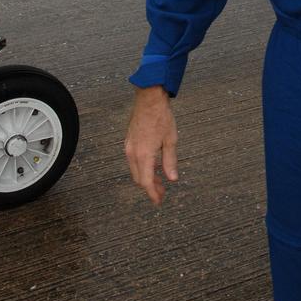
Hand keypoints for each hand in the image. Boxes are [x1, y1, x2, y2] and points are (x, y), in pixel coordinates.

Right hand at [124, 85, 178, 205]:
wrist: (149, 99)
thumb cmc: (161, 117)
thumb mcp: (171, 141)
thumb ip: (170, 161)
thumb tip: (172, 179)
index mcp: (144, 155)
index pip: (146, 182)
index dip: (153, 194)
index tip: (159, 201)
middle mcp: (133, 153)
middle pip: (139, 178)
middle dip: (150, 187)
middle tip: (162, 192)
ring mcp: (129, 147)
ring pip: (135, 170)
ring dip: (146, 178)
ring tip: (160, 181)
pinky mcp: (129, 142)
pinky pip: (133, 161)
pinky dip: (143, 168)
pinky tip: (154, 166)